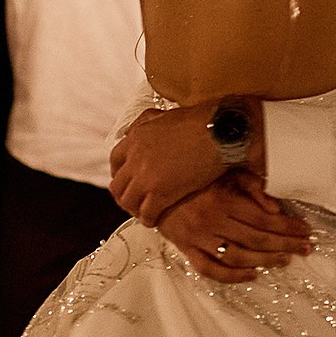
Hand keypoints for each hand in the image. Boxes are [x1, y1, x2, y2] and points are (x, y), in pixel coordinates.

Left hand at [110, 101, 253, 222]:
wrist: (220, 133)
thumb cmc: (200, 122)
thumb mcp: (164, 115)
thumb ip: (144, 122)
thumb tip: (132, 131)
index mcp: (136, 137)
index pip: (115, 160)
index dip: (119, 174)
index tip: (127, 181)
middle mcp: (135, 158)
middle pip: (118, 185)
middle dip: (124, 195)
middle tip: (134, 202)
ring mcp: (146, 177)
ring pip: (129, 202)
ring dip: (135, 209)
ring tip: (144, 213)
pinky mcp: (161, 193)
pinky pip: (146, 213)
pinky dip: (149, 219)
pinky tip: (155, 220)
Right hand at [156, 175, 312, 282]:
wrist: (153, 187)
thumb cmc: (194, 178)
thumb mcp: (224, 172)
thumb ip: (251, 187)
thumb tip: (274, 209)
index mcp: (223, 200)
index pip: (264, 218)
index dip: (288, 226)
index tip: (306, 230)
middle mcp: (212, 222)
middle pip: (256, 239)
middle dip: (285, 244)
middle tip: (306, 248)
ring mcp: (199, 239)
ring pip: (238, 257)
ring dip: (265, 260)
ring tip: (285, 260)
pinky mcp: (187, 250)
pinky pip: (211, 270)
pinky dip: (233, 277)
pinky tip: (252, 274)